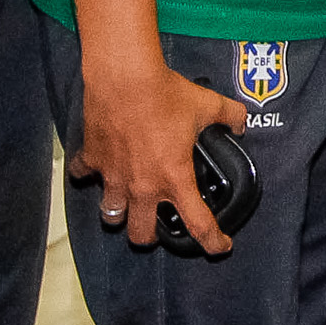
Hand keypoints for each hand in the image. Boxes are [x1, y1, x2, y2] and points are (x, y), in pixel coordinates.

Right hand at [71, 53, 248, 252]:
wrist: (125, 78)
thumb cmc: (166, 94)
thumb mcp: (208, 104)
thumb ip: (230, 117)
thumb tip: (241, 123)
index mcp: (174, 178)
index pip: (198, 223)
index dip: (213, 241)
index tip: (220, 247)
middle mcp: (142, 186)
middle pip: (140, 235)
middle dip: (150, 236)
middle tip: (157, 224)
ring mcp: (113, 175)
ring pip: (110, 214)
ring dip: (118, 213)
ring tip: (126, 202)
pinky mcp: (92, 159)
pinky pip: (83, 176)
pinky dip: (88, 175)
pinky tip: (98, 168)